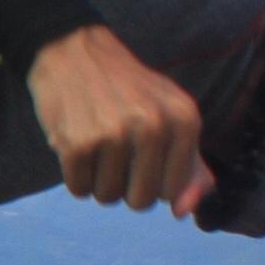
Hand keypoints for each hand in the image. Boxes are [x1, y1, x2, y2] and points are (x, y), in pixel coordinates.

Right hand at [27, 24, 211, 214]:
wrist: (73, 51)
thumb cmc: (127, 90)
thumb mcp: (171, 116)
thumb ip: (190, 168)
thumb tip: (182, 213)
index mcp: (185, 120)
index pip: (171, 190)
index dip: (152, 179)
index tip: (141, 153)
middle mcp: (154, 127)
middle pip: (140, 201)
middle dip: (124, 187)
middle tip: (115, 153)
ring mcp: (114, 135)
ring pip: (107, 197)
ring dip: (97, 181)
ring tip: (95, 147)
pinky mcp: (76, 143)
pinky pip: (78, 189)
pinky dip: (75, 177)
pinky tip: (76, 146)